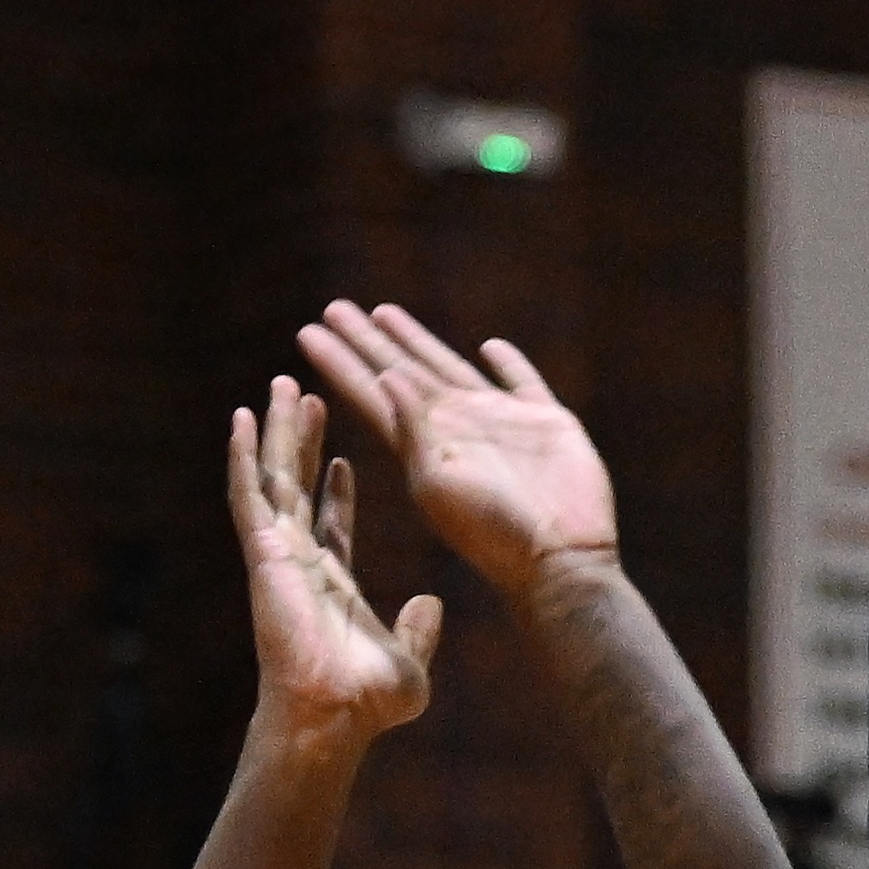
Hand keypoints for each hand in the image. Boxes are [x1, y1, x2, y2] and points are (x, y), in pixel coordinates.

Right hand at [235, 376, 440, 755]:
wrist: (334, 713)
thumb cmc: (368, 702)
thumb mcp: (411, 661)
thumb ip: (418, 630)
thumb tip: (430, 603)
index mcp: (333, 582)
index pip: (332, 523)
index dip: (337, 488)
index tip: (345, 456)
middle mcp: (302, 561)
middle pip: (298, 486)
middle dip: (303, 441)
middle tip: (307, 396)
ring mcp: (279, 554)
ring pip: (273, 477)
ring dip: (275, 432)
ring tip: (279, 385)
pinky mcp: (263, 552)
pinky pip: (249, 494)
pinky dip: (243, 456)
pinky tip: (241, 418)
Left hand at [298, 302, 616, 599]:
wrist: (561, 559)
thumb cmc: (495, 534)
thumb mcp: (438, 486)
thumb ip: (414, 429)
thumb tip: (387, 374)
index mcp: (424, 444)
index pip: (370, 392)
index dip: (340, 362)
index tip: (308, 332)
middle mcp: (456, 427)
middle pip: (401, 371)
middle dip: (368, 341)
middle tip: (334, 309)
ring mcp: (501, 422)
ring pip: (449, 367)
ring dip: (417, 340)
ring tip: (384, 312)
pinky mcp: (547, 421)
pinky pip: (521, 379)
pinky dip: (508, 362)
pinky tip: (491, 345)